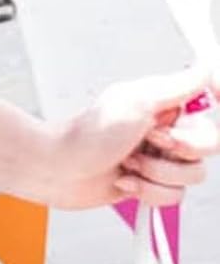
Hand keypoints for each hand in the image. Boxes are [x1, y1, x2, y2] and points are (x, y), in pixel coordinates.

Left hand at [33, 68, 216, 209]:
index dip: (206, 115)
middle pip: (208, 145)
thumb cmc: (87, 134)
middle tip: (149, 141)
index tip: (201, 113)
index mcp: (161, 105)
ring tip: (128, 163)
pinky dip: (148, 191)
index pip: (206, 105)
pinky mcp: (149, 185)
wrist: (58, 170)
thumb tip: (205, 67)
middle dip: (180, 149)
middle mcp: (163, 131)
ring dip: (157, 172)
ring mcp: (157, 159)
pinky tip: (124, 181)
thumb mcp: (136, 101)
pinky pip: (173, 197)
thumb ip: (177, 86)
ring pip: (191, 176)